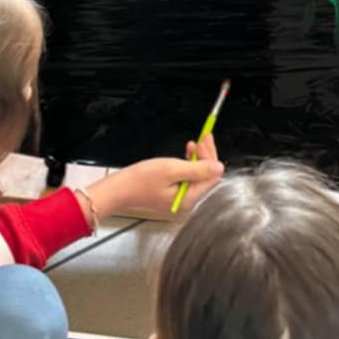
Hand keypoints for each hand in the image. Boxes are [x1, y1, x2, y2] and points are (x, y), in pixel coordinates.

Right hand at [89, 138, 224, 219]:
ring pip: (197, 176)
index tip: (206, 139)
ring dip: (197, 158)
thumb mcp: (171, 169)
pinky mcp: (172, 194)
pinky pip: (187, 178)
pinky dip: (188, 165)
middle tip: (203, 137)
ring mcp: (179, 199)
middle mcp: (187, 202)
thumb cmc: (140, 180)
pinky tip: (186, 154)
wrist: (118, 190)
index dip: (211, 156)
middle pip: (206, 177)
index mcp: (189, 199)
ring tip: (193, 143)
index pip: (211, 177)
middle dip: (206, 156)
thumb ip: (197, 169)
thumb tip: (219, 167)